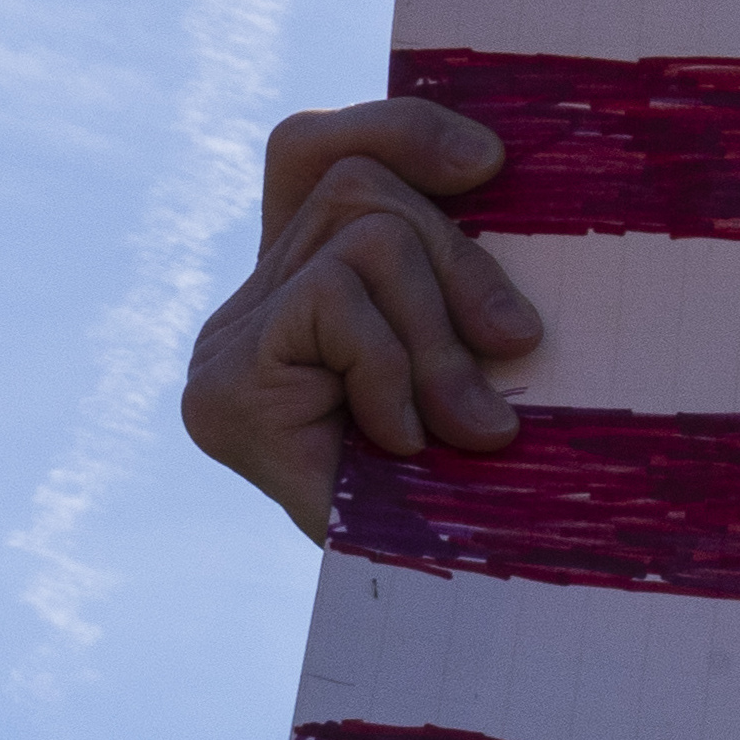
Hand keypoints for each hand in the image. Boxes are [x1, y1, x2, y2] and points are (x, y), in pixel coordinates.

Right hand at [182, 98, 544, 539]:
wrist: (440, 609)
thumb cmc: (480, 480)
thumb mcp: (481, 347)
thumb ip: (461, 272)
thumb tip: (492, 163)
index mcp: (300, 283)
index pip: (314, 148)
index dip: (399, 129)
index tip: (492, 164)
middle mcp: (245, 307)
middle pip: (359, 189)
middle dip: (457, 261)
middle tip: (515, 345)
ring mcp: (224, 347)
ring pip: (363, 240)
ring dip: (438, 333)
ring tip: (467, 424)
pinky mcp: (224, 390)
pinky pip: (336, 308)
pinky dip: (395, 371)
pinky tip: (402, 443)